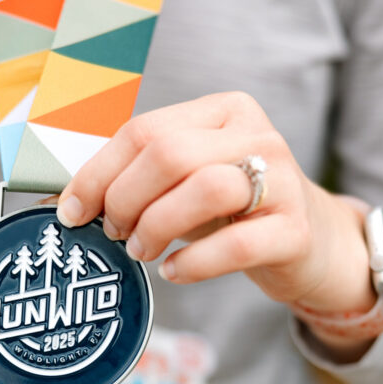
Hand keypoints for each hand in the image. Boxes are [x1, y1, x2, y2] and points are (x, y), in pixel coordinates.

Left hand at [55, 92, 377, 360]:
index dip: (98, 173)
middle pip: (170, 155)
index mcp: (223, 111)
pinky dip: (193, 263)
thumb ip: (141, 177)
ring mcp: (282, 180)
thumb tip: (71, 200)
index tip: (72, 211)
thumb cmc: (234, 212)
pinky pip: (236, 244)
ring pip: (205, 189)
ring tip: (141, 251)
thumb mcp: (189, 180)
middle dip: (125, 199)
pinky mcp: (295, 230)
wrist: (311, 243)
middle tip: (113, 233)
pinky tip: (174, 272)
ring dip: (156, 226)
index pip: (145, 131)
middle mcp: (256, 135)